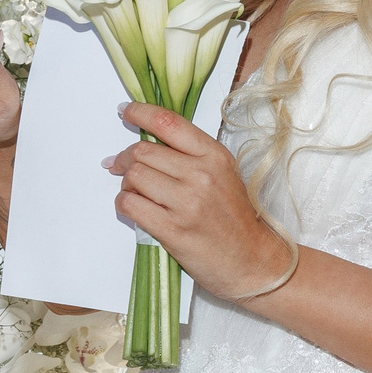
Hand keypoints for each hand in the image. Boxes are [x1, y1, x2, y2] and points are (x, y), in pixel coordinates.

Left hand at [105, 103, 294, 300]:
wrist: (252, 261)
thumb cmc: (235, 219)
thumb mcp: (223, 175)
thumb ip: (191, 156)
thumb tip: (149, 145)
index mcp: (214, 156)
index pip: (168, 122)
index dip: (140, 112)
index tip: (126, 111)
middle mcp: (201, 175)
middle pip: (143, 151)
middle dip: (124, 158)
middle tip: (119, 166)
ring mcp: (186, 202)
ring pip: (133, 177)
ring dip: (126, 184)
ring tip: (134, 193)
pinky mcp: (173, 229)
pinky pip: (130, 205)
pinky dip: (123, 204)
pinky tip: (133, 208)